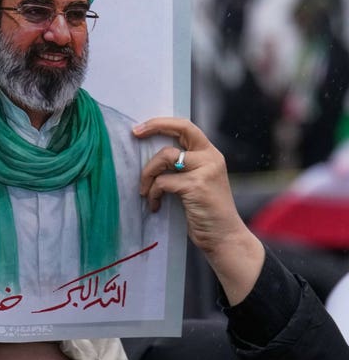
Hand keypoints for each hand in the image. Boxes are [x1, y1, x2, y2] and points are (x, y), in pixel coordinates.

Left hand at [134, 117, 264, 304]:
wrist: (224, 237)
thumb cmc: (206, 212)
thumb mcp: (197, 182)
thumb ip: (182, 167)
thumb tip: (152, 157)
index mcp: (210, 154)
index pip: (187, 127)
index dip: (163, 123)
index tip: (141, 127)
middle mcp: (210, 157)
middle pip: (179, 131)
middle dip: (154, 127)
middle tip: (134, 135)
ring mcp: (205, 170)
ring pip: (165, 157)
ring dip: (148, 174)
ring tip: (146, 192)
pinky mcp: (196, 186)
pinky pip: (162, 182)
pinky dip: (153, 193)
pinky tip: (154, 206)